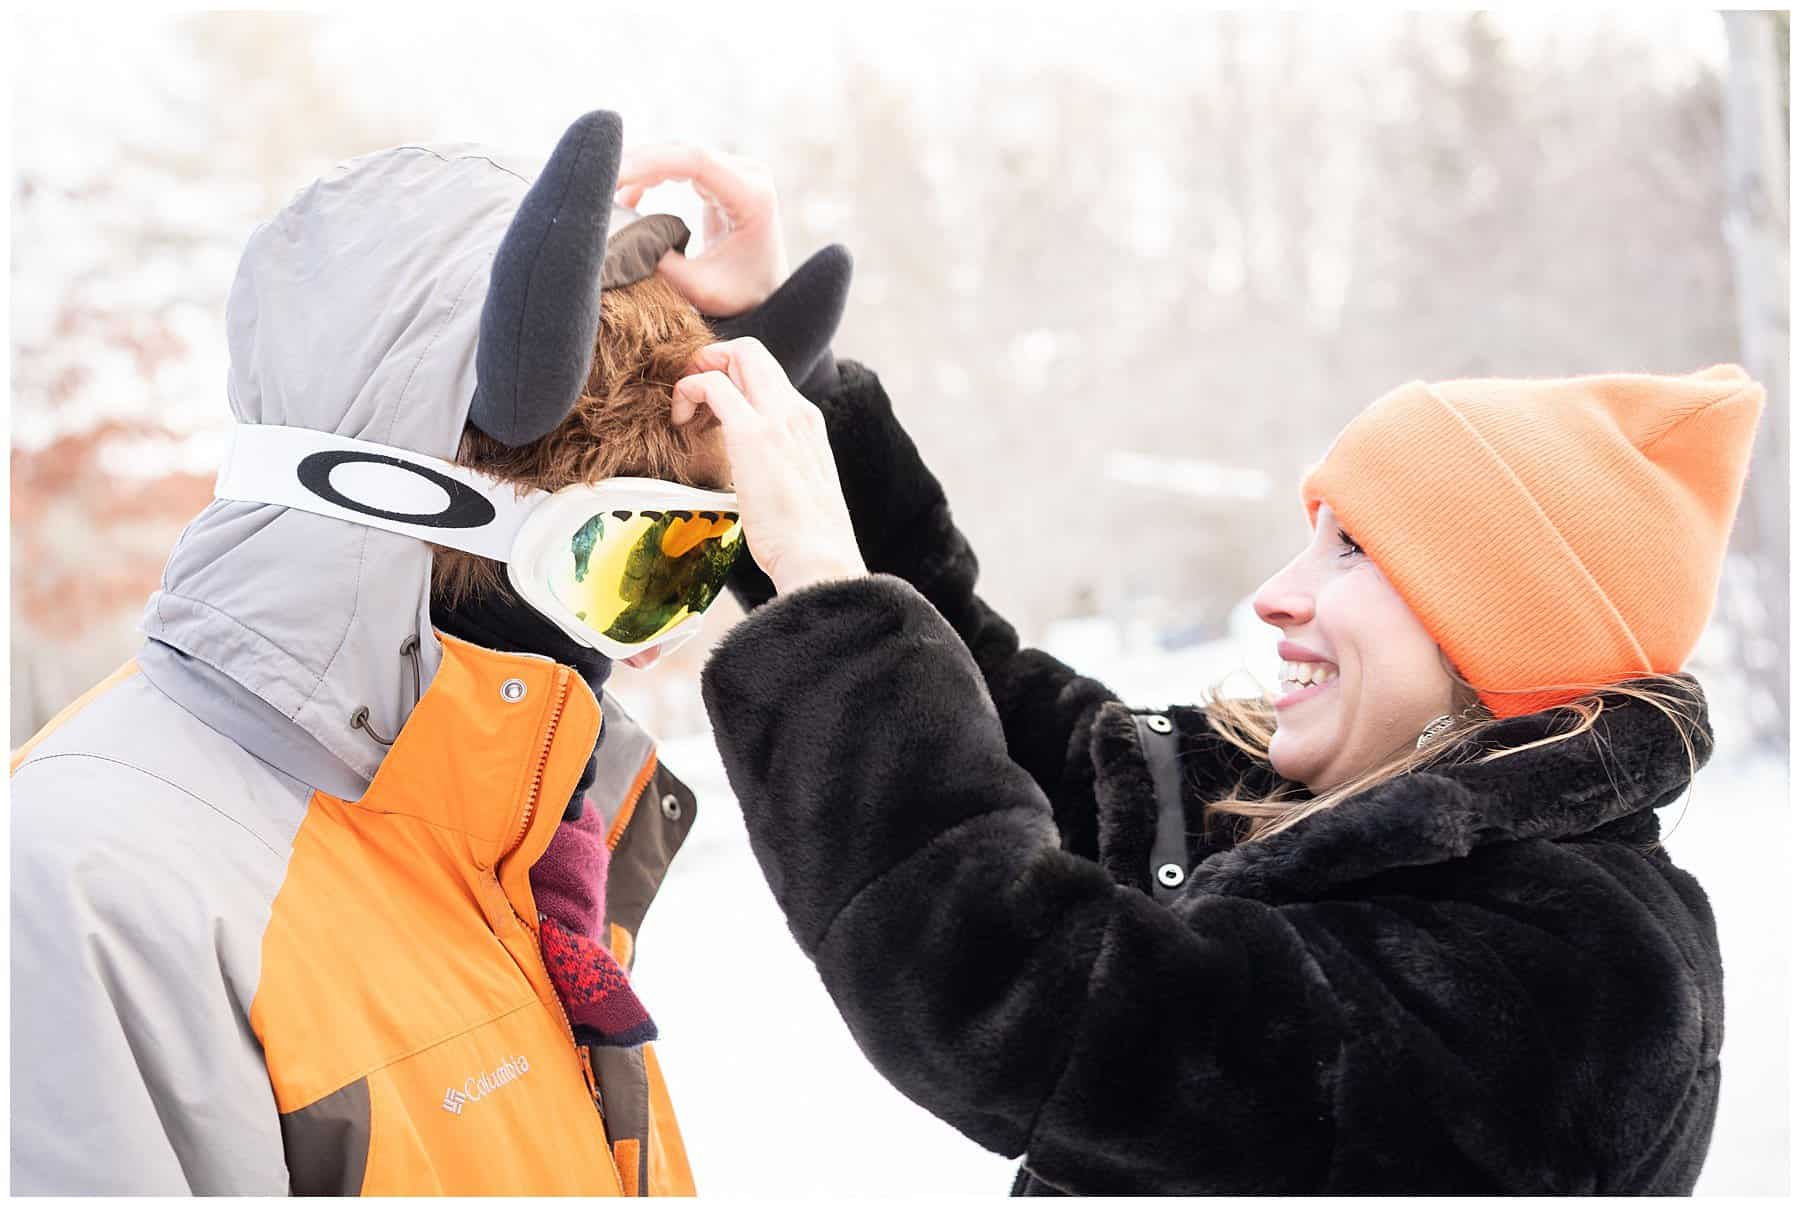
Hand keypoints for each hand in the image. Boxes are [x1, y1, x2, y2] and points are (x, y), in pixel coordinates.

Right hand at [615, 144, 788, 316]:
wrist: (768, 295)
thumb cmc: (741, 297)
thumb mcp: (701, 290)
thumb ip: (662, 264)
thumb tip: (617, 239)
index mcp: (752, 196)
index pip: (696, 161)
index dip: (650, 162)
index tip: (612, 174)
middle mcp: (748, 175)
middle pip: (683, 152)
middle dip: (637, 162)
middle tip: (596, 178)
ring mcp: (736, 172)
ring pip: (678, 155)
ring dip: (640, 168)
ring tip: (605, 188)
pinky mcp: (722, 178)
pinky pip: (679, 165)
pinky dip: (651, 176)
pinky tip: (627, 197)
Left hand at [671, 338, 866, 595]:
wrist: (820, 560)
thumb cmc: (805, 540)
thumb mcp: (796, 489)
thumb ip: (776, 468)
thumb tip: (752, 477)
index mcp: (808, 423)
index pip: (767, 374)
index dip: (732, 376)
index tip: (709, 405)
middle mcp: (796, 411)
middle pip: (752, 350)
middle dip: (712, 359)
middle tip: (690, 395)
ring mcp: (777, 418)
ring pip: (736, 355)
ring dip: (698, 372)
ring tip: (682, 410)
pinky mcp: (753, 434)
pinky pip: (713, 386)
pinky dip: (689, 391)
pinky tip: (680, 423)